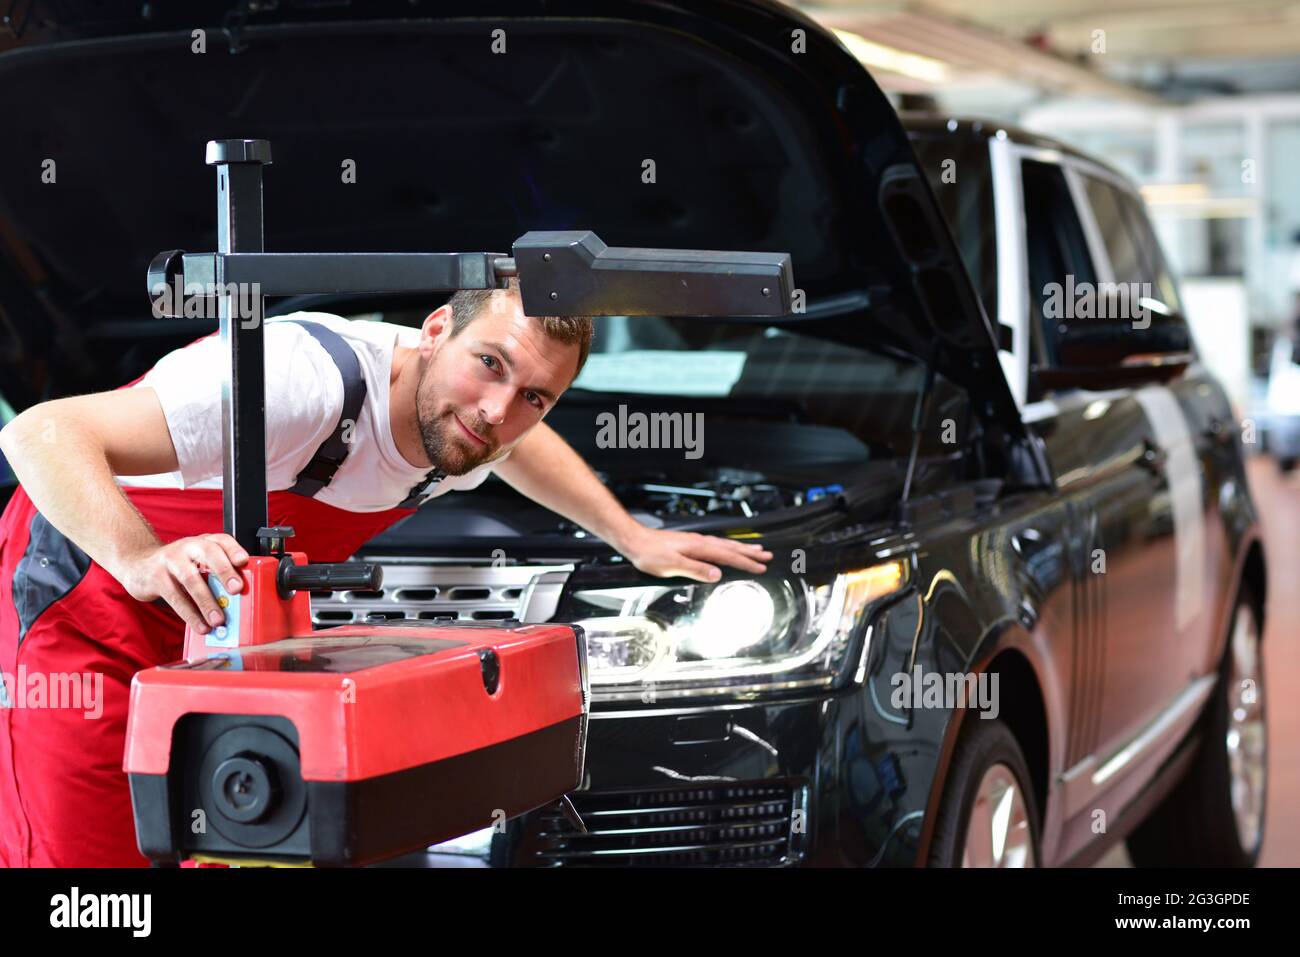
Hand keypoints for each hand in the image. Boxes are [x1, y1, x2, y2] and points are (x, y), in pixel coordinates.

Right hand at [114, 534, 249, 634]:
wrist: (138, 564)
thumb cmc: (177, 566)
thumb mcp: (197, 562)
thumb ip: (216, 574)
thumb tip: (238, 601)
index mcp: (203, 542)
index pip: (222, 540)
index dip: (234, 549)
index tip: (243, 561)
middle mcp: (188, 546)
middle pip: (209, 553)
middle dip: (224, 571)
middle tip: (236, 589)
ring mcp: (170, 560)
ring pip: (191, 579)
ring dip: (207, 601)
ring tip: (218, 619)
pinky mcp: (156, 577)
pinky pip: (175, 597)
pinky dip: (190, 614)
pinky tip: (200, 625)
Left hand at [616, 525, 771, 582]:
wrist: (634, 541)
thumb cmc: (650, 553)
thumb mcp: (672, 565)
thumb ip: (696, 569)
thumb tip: (717, 574)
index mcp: (699, 548)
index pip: (728, 556)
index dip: (746, 563)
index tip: (761, 567)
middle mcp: (700, 542)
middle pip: (731, 548)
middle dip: (750, 553)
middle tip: (767, 556)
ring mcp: (695, 542)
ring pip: (724, 545)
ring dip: (741, 548)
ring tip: (755, 550)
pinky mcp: (690, 543)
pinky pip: (716, 545)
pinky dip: (727, 547)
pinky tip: (726, 550)